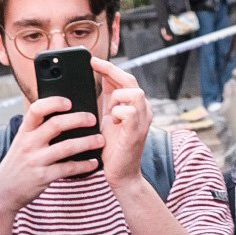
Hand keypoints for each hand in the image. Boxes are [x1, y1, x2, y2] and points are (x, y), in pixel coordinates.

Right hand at [0, 95, 105, 216]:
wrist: (3, 192)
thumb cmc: (17, 165)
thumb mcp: (21, 143)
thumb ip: (37, 131)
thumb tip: (61, 117)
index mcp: (24, 132)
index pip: (36, 109)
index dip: (54, 103)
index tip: (69, 102)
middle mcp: (29, 144)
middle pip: (56, 125)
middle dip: (78, 119)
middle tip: (93, 119)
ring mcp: (36, 160)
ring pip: (66, 147)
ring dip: (87, 142)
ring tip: (100, 140)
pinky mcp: (43, 177)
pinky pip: (68, 168)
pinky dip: (84, 165)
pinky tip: (93, 163)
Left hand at [92, 58, 155, 189]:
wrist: (120, 174)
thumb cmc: (113, 148)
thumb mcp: (109, 118)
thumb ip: (109, 100)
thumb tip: (99, 78)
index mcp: (135, 106)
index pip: (125, 79)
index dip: (110, 67)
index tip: (92, 60)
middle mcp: (143, 110)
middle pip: (130, 80)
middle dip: (111, 70)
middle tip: (93, 64)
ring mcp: (143, 120)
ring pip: (133, 92)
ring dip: (116, 98)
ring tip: (111, 114)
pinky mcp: (137, 131)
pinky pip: (129, 110)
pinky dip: (118, 112)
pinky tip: (114, 122)